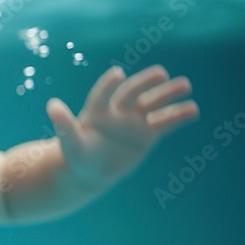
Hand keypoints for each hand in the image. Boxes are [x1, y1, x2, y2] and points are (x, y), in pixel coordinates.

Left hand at [45, 65, 198, 185]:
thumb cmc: (77, 155)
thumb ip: (64, 125)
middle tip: (161, 74)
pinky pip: (164, 122)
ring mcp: (134, 121)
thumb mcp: (70, 143)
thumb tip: (51, 105)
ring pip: (152, 104)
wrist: (91, 171)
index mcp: (96, 110)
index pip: (103, 94)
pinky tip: (193, 109)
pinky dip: (178, 116)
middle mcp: (117, 111)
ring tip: (185, 85)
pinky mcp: (147, 134)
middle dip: (146, 83)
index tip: (118, 73)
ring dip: (168, 94)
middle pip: (132, 93)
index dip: (109, 85)